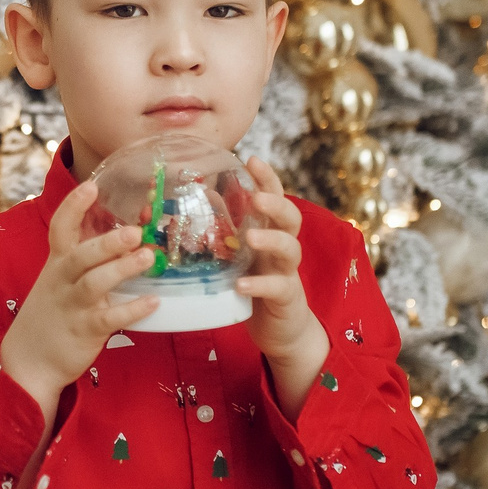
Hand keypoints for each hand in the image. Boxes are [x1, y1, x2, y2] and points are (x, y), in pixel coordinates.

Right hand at [0, 179, 159, 415]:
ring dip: (121, 270)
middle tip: (135, 231)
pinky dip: (132, 310)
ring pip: (94, 284)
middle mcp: (63, 280)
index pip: (60, 228)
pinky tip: (153, 302)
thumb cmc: (53, 312)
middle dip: (107, 242)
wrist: (28, 360)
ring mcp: (73, 306)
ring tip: (149, 258)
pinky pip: (109, 318)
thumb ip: (85, 260)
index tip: (90, 186)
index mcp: (58, 263)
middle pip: (81, 256)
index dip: (73, 206)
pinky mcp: (85, 331)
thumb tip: (126, 237)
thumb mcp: (60, 280)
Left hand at [236, 159, 329, 408]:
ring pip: (290, 249)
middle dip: (276, 203)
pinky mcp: (286, 298)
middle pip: (291, 217)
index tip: (251, 158)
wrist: (280, 330)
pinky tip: (240, 284)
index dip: (267, 178)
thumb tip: (196, 199)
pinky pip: (278, 287)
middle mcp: (283, 248)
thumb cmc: (253, 286)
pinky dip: (259, 284)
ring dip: (271, 239)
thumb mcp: (236, 256)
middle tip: (256, 197)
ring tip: (250, 238)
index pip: (274, 198)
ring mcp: (287, 272)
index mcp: (270, 232)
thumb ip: (223, 231)